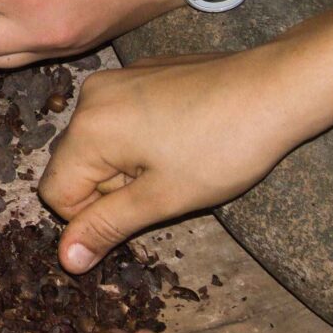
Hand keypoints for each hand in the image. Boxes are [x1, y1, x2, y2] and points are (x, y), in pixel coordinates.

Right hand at [39, 46, 317, 271]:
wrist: (276, 88)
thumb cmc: (224, 148)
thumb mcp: (163, 199)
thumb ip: (107, 227)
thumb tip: (65, 260)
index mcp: (88, 129)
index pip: (56, 194)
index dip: (94, 216)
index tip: (143, 208)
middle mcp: (90, 96)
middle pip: (74, 165)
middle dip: (112, 186)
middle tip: (166, 184)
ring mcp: (116, 78)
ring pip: (99, 142)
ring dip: (128, 163)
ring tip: (179, 160)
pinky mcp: (140, 71)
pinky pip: (120, 116)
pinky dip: (141, 136)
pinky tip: (185, 137)